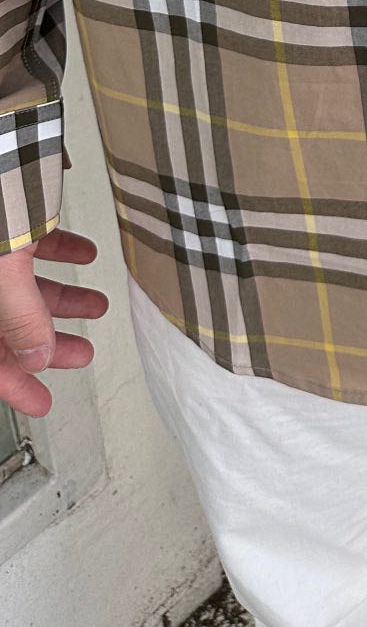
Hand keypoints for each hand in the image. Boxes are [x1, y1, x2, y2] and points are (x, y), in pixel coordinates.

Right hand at [0, 229, 108, 416]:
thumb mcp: (4, 274)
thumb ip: (22, 315)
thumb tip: (39, 355)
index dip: (16, 386)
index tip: (42, 403)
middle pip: (11, 327)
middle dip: (50, 343)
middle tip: (82, 355)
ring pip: (26, 289)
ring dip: (64, 299)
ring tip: (97, 305)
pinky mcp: (11, 223)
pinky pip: (34, 246)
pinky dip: (62, 253)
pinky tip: (86, 254)